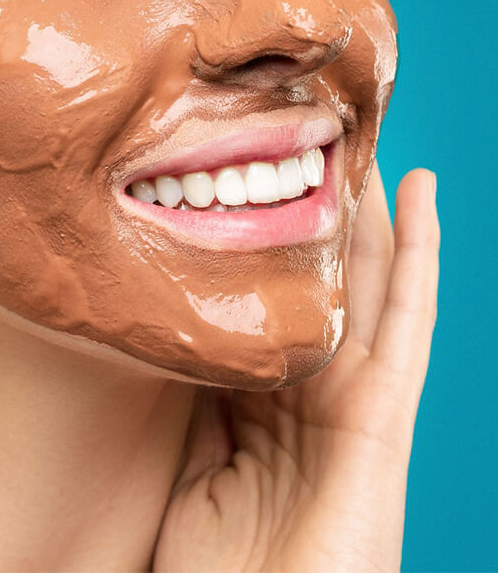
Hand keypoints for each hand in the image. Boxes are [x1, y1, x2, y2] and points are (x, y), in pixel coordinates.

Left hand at [153, 164, 439, 572]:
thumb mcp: (189, 465)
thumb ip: (195, 400)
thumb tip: (173, 336)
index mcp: (264, 400)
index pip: (269, 297)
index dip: (265, 237)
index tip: (250, 171)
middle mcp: (312, 389)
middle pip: (318, 279)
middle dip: (316, 209)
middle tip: (310, 129)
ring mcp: (353, 401)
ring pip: (362, 281)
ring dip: (365, 208)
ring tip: (360, 134)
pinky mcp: (384, 420)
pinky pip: (407, 323)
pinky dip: (419, 254)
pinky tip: (420, 194)